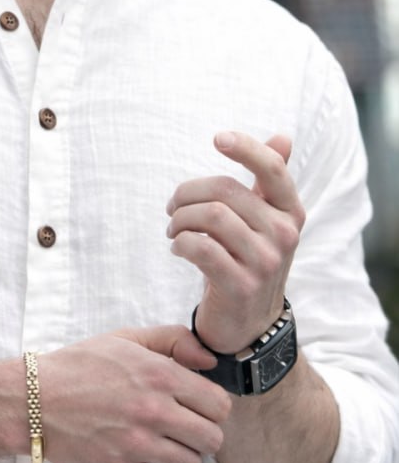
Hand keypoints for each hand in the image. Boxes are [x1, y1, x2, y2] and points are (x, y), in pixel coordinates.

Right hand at [37, 325, 231, 462]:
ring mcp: (137, 444)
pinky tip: (144, 458)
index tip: (195, 406)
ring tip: (160, 442)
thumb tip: (210, 360)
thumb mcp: (126, 339)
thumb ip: (173, 339)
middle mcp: (154, 410)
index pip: (219, 405)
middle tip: (180, 427)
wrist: (33, 399)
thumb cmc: (80, 366)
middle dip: (201, 433)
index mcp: (160, 375)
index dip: (210, 406)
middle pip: (212, 439)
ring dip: (180, 456)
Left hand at [166, 132, 305, 354]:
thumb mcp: (266, 221)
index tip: (217, 139)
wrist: (249, 323)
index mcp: (290, 212)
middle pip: (225, 190)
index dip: (245, 148)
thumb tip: (283, 138)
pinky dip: (180, 243)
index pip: (273, 169)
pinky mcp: (241, 286)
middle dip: (187, 193)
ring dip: (179, 219)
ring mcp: (264, 262)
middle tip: (172, 207)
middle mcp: (283, 234)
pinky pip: (199, 248)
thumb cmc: (249, 260)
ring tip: (173, 230)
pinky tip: (177, 248)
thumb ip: (272, 180)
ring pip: (210, 216)